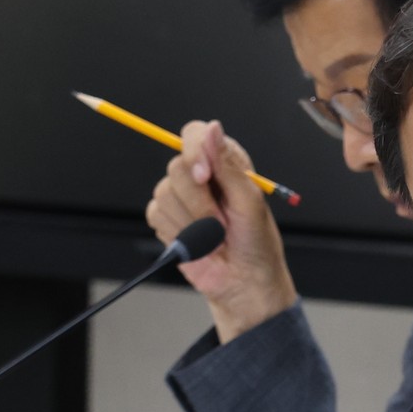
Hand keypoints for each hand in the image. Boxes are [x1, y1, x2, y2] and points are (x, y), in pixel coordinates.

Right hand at [144, 120, 296, 344]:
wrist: (243, 283)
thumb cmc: (256, 243)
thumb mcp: (250, 201)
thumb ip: (228, 165)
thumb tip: (212, 128)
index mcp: (224, 162)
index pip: (194, 134)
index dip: (193, 151)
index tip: (205, 176)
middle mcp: (200, 175)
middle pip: (176, 166)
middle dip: (199, 201)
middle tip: (222, 222)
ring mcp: (180, 197)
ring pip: (164, 192)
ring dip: (193, 222)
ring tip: (214, 236)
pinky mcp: (166, 219)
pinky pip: (156, 214)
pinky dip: (179, 233)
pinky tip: (197, 243)